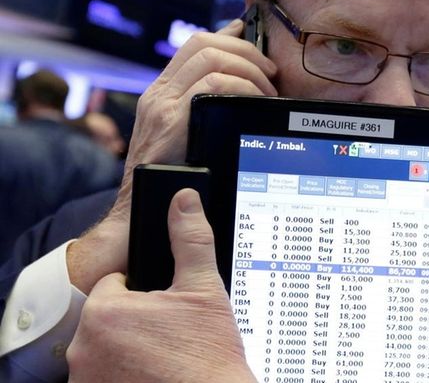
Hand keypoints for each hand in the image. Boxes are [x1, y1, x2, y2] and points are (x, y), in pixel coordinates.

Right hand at [67, 19, 277, 292]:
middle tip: (271, 76)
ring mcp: (163, 105)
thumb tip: (238, 95)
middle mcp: (159, 93)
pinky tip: (255, 105)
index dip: (231, 38)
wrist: (137, 214)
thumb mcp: (188, 140)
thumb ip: (207, 114)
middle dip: (247, 53)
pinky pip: (214, 85)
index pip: (196, 45)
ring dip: (249, 70)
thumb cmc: (170, 183)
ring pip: (211, 57)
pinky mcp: (171, 120)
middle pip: (205, 44)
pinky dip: (242, 88)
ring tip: (267, 95)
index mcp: (163, 94)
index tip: (259, 49)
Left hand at [67, 189, 256, 382]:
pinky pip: (102, 376)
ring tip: (164, 358)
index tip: (168, 311)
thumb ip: (190, 239)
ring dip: (127, 351)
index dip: (145, 294)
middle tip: (171, 336)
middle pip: (108, 319)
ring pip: (104, 349)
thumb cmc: (208, 355)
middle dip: (137, 323)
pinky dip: (122, 375)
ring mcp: (85, 379)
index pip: (115, 286)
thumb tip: (184, 200)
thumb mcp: (204, 289)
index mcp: (105, 311)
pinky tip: (152, 375)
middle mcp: (83, 348)